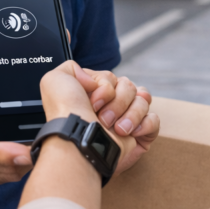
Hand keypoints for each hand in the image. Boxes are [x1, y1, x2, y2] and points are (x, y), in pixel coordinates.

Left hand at [40, 62, 158, 175]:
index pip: (113, 78)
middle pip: (130, 87)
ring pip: (143, 100)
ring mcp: (126, 120)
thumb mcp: (55, 80)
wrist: (78, 141)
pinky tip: (130, 132)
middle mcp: (110, 105)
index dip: (105, 87)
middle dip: (117, 101)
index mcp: (94, 94)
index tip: (92, 101)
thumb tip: (94, 79)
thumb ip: (72, 67)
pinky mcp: (139, 135)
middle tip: (102, 117)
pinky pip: (154, 119)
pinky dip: (144, 123)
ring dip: (130, 113)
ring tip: (116, 129)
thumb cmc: (66, 114)